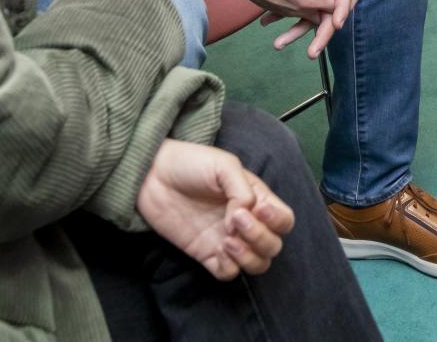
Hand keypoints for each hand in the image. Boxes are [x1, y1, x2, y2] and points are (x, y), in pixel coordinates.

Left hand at [137, 139, 294, 280]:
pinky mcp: (206, 254)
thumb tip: (245, 215)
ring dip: (248, 256)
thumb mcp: (224, 165)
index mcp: (256, 199)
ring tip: (227, 239)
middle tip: (235, 220)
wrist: (152, 175)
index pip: (284, 220)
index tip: (257, 208)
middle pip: (274, 246)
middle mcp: (246, 223)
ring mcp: (227, 240)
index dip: (278, 220)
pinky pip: (228, 273)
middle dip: (260, 237)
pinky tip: (218, 249)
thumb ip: (243, 189)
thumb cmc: (191, 163)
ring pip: (257, 264)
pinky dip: (230, 267)